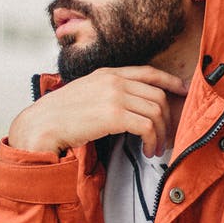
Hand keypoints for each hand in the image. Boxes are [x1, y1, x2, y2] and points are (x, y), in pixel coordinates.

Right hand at [7, 66, 187, 157]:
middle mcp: (113, 80)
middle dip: (166, 118)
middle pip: (157, 94)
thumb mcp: (85, 93)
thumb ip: (106, 92)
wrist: (41, 125)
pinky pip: (147, 126)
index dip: (170, 81)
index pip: (148, 72)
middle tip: (164, 136)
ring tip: (153, 149)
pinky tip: (146, 150)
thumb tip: (128, 107)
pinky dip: (152, 141)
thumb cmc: (59, 116)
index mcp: (107, 73)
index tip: (182, 90)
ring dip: (160, 134)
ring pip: (155, 111)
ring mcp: (114, 95)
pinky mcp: (113, 114)